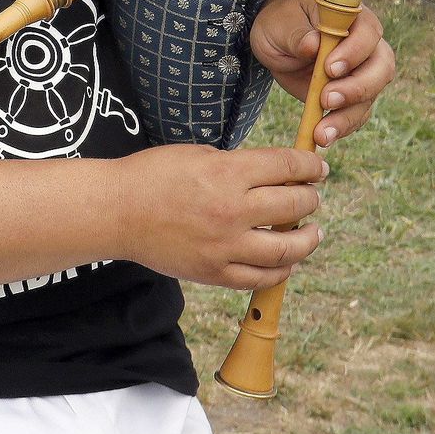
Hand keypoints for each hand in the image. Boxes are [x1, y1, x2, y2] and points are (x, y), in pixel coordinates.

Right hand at [110, 144, 325, 288]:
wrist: (116, 212)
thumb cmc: (153, 176)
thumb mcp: (199, 155)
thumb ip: (239, 165)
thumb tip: (278, 174)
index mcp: (226, 173)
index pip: (287, 167)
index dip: (310, 165)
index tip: (318, 167)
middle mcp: (231, 211)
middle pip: (295, 205)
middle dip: (311, 197)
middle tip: (312, 195)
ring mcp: (225, 247)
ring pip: (288, 249)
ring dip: (309, 239)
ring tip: (313, 233)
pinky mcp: (215, 273)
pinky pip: (261, 278)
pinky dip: (282, 270)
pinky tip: (288, 261)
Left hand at [249, 0, 393, 146]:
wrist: (280, 36)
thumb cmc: (283, 21)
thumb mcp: (280, 23)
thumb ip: (297, 33)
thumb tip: (313, 45)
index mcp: (353, 18)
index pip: (367, 32)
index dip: (353, 52)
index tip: (329, 68)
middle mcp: (367, 46)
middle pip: (380, 69)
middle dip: (357, 88)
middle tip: (327, 100)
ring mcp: (363, 72)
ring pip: (370, 97)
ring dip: (348, 116)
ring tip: (321, 133)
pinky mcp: (353, 96)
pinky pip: (356, 114)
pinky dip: (341, 127)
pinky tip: (322, 136)